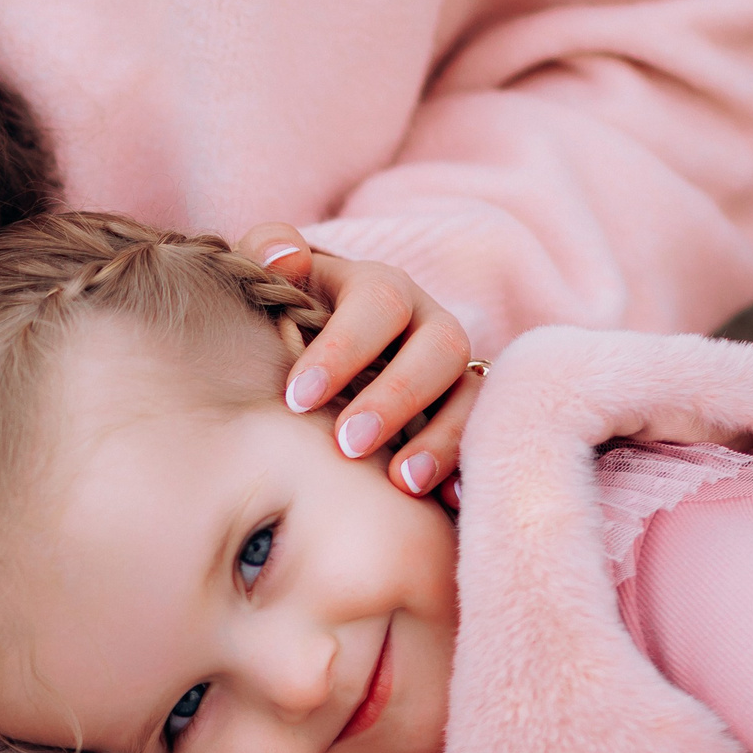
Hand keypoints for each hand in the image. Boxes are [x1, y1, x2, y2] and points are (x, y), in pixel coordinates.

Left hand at [237, 223, 476, 498]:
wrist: (310, 343)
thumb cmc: (287, 313)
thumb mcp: (273, 277)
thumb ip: (269, 249)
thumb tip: (287, 257)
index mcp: (381, 288)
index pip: (378, 303)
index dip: (343, 348)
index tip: (295, 398)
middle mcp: (428, 324)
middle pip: (440, 347)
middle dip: (396, 398)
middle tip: (346, 444)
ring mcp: (454, 371)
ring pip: (470, 393)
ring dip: (442, 438)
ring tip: (401, 484)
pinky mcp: (464, 415)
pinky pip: (482, 436)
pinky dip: (468, 467)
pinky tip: (446, 503)